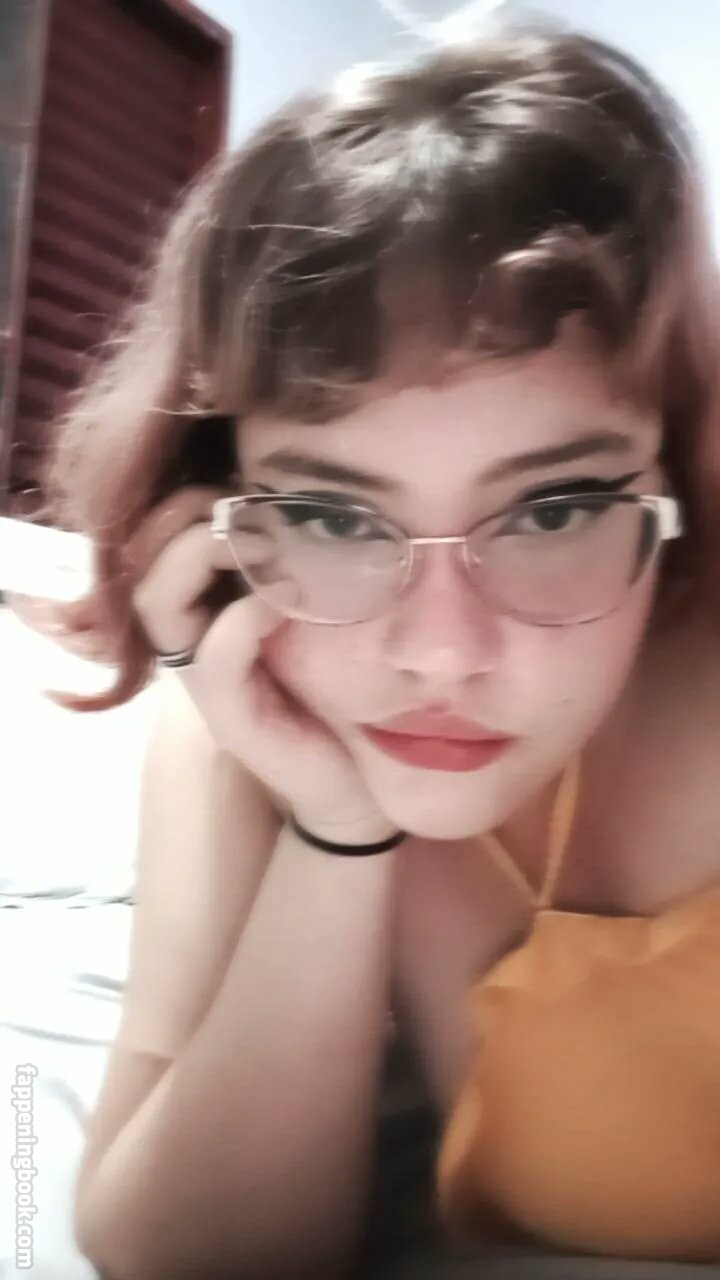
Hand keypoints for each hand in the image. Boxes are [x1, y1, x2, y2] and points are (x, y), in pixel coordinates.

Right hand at [130, 487, 393, 842]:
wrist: (354, 784)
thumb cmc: (334, 693)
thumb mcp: (314, 615)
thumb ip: (297, 564)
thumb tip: (314, 491)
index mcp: (207, 613)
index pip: (156, 544)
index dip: (184, 502)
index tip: (240, 480)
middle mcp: (194, 643)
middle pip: (144, 565)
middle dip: (183, 520)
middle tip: (238, 501)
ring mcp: (207, 683)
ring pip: (160, 606)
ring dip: (201, 557)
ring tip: (258, 541)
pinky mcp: (232, 720)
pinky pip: (213, 656)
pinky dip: (240, 618)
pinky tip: (281, 598)